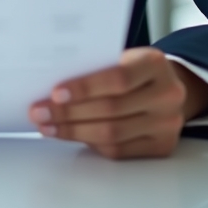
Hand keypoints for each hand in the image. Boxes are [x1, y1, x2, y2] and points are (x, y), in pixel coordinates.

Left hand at [28, 47, 207, 159]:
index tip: (55, 92)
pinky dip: (90, 143)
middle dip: (69, 112)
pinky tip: (70, 135)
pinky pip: (118, 151)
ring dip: (73, 131)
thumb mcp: (124, 56)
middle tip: (40, 112)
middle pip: (111, 109)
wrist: (168, 86)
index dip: (85, 87)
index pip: (118, 78)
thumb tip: (52, 85)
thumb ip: (97, 66)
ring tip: (47, 126)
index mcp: (155, 63)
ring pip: (112, 134)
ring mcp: (167, 124)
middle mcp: (167, 94)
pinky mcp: (161, 147)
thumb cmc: (135, 68)